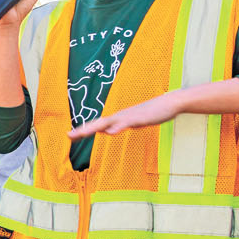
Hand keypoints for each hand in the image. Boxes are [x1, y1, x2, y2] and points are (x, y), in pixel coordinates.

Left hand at [68, 89, 186, 139]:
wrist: (170, 103)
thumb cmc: (151, 112)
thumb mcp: (132, 122)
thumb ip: (118, 126)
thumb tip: (106, 130)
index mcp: (117, 119)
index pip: (96, 125)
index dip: (83, 130)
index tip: (69, 136)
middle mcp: (120, 116)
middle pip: (97, 124)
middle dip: (82, 130)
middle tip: (67, 136)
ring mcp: (129, 116)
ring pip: (108, 122)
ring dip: (94, 128)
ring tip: (81, 133)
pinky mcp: (140, 118)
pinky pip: (127, 123)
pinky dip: (118, 127)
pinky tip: (110, 132)